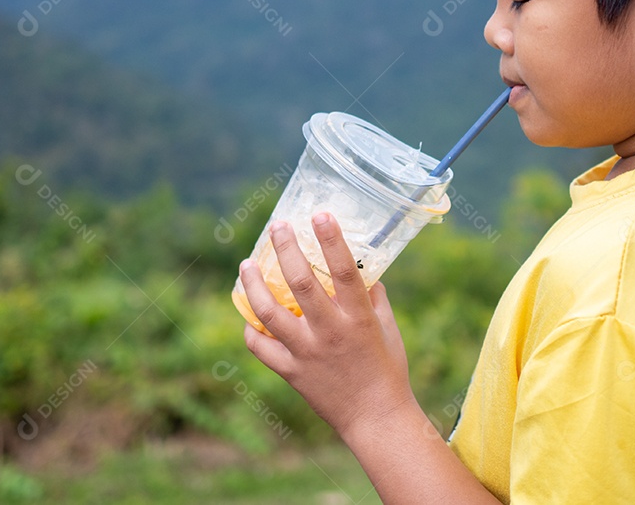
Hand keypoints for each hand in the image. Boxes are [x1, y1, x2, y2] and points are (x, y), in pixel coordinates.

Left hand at [240, 212, 416, 441]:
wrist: (376, 419)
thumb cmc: (387, 370)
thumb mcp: (388, 328)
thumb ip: (374, 296)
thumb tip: (362, 268)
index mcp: (359, 318)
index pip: (344, 270)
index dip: (330, 240)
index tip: (319, 215)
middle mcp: (330, 332)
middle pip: (301, 282)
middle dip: (285, 249)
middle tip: (276, 227)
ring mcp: (307, 353)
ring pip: (269, 312)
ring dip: (253, 284)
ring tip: (246, 264)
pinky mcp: (292, 372)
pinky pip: (261, 347)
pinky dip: (251, 328)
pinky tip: (249, 313)